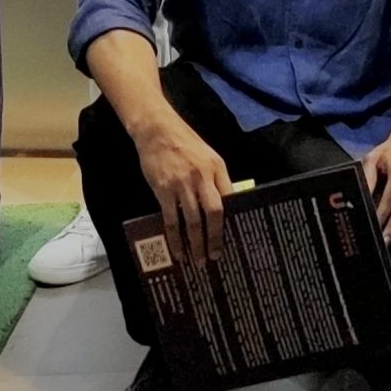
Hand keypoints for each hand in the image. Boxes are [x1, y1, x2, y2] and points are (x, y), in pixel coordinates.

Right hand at [135, 111, 233, 266]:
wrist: (158, 130)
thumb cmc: (184, 143)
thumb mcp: (208, 155)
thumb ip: (215, 178)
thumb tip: (224, 203)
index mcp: (217, 168)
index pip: (229, 198)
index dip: (230, 219)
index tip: (232, 238)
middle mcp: (203, 177)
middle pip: (214, 213)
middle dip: (215, 238)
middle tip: (215, 257)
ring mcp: (182, 184)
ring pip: (192, 220)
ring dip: (196, 243)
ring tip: (197, 260)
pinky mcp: (164, 190)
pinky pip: (171, 219)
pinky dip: (175, 238)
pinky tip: (177, 250)